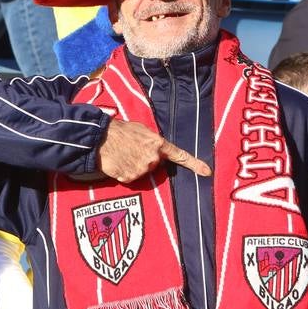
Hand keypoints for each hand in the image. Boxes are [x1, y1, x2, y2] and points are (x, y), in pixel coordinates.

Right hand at [97, 119, 211, 183]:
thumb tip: (157, 148)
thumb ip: (152, 140)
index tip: (207, 172)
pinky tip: (118, 162)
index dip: (195, 164)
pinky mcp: (130, 177)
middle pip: (154, 165)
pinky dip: (124, 172)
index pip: (180, 155)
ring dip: (134, 166)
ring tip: (123, 154)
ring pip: (142, 172)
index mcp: (158, 144)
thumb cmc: (120, 130)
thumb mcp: (141, 129)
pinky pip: (130, 178)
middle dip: (146, 159)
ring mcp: (141, 169)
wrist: (100, 138)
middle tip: (132, 150)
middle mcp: (153, 158)